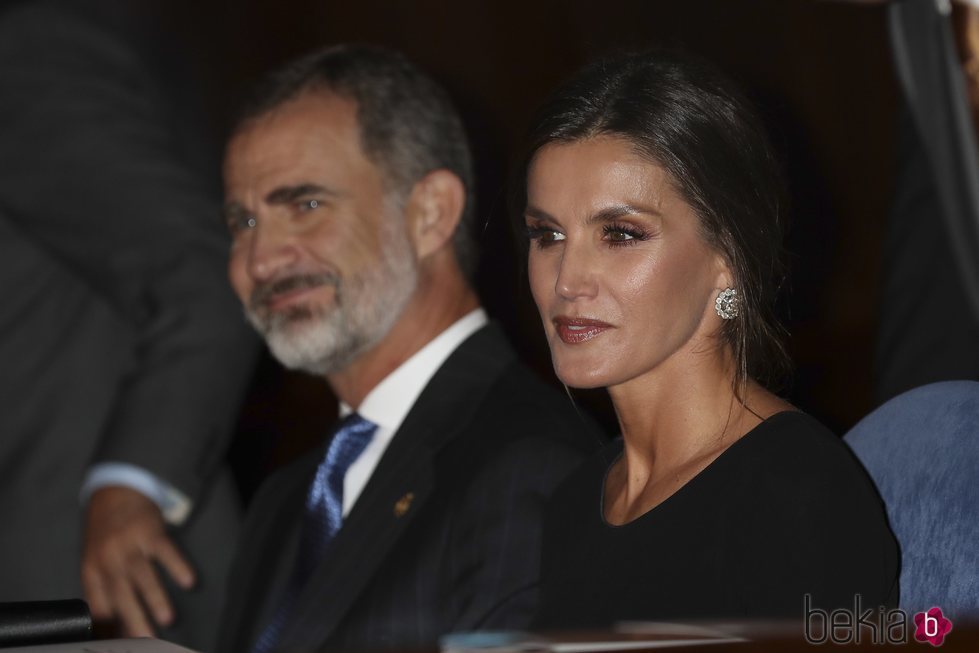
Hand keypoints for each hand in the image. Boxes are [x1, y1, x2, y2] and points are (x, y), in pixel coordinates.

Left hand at [81, 486, 195, 636]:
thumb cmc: (106, 532)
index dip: (109, 626)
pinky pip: (165, 551)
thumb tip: (113, 625)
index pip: (99, 604)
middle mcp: (108, 558)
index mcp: (92, 570)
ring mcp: (129, 543)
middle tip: (146, 639)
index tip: (123, 643)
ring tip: (167, 619)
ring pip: (142, 575)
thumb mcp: (94, 559)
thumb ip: (102, 588)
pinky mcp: (150, 530)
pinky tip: (188, 581)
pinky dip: (177, 566)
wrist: (115, 490)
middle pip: (121, 593)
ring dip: (155, 598)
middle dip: (134, 618)